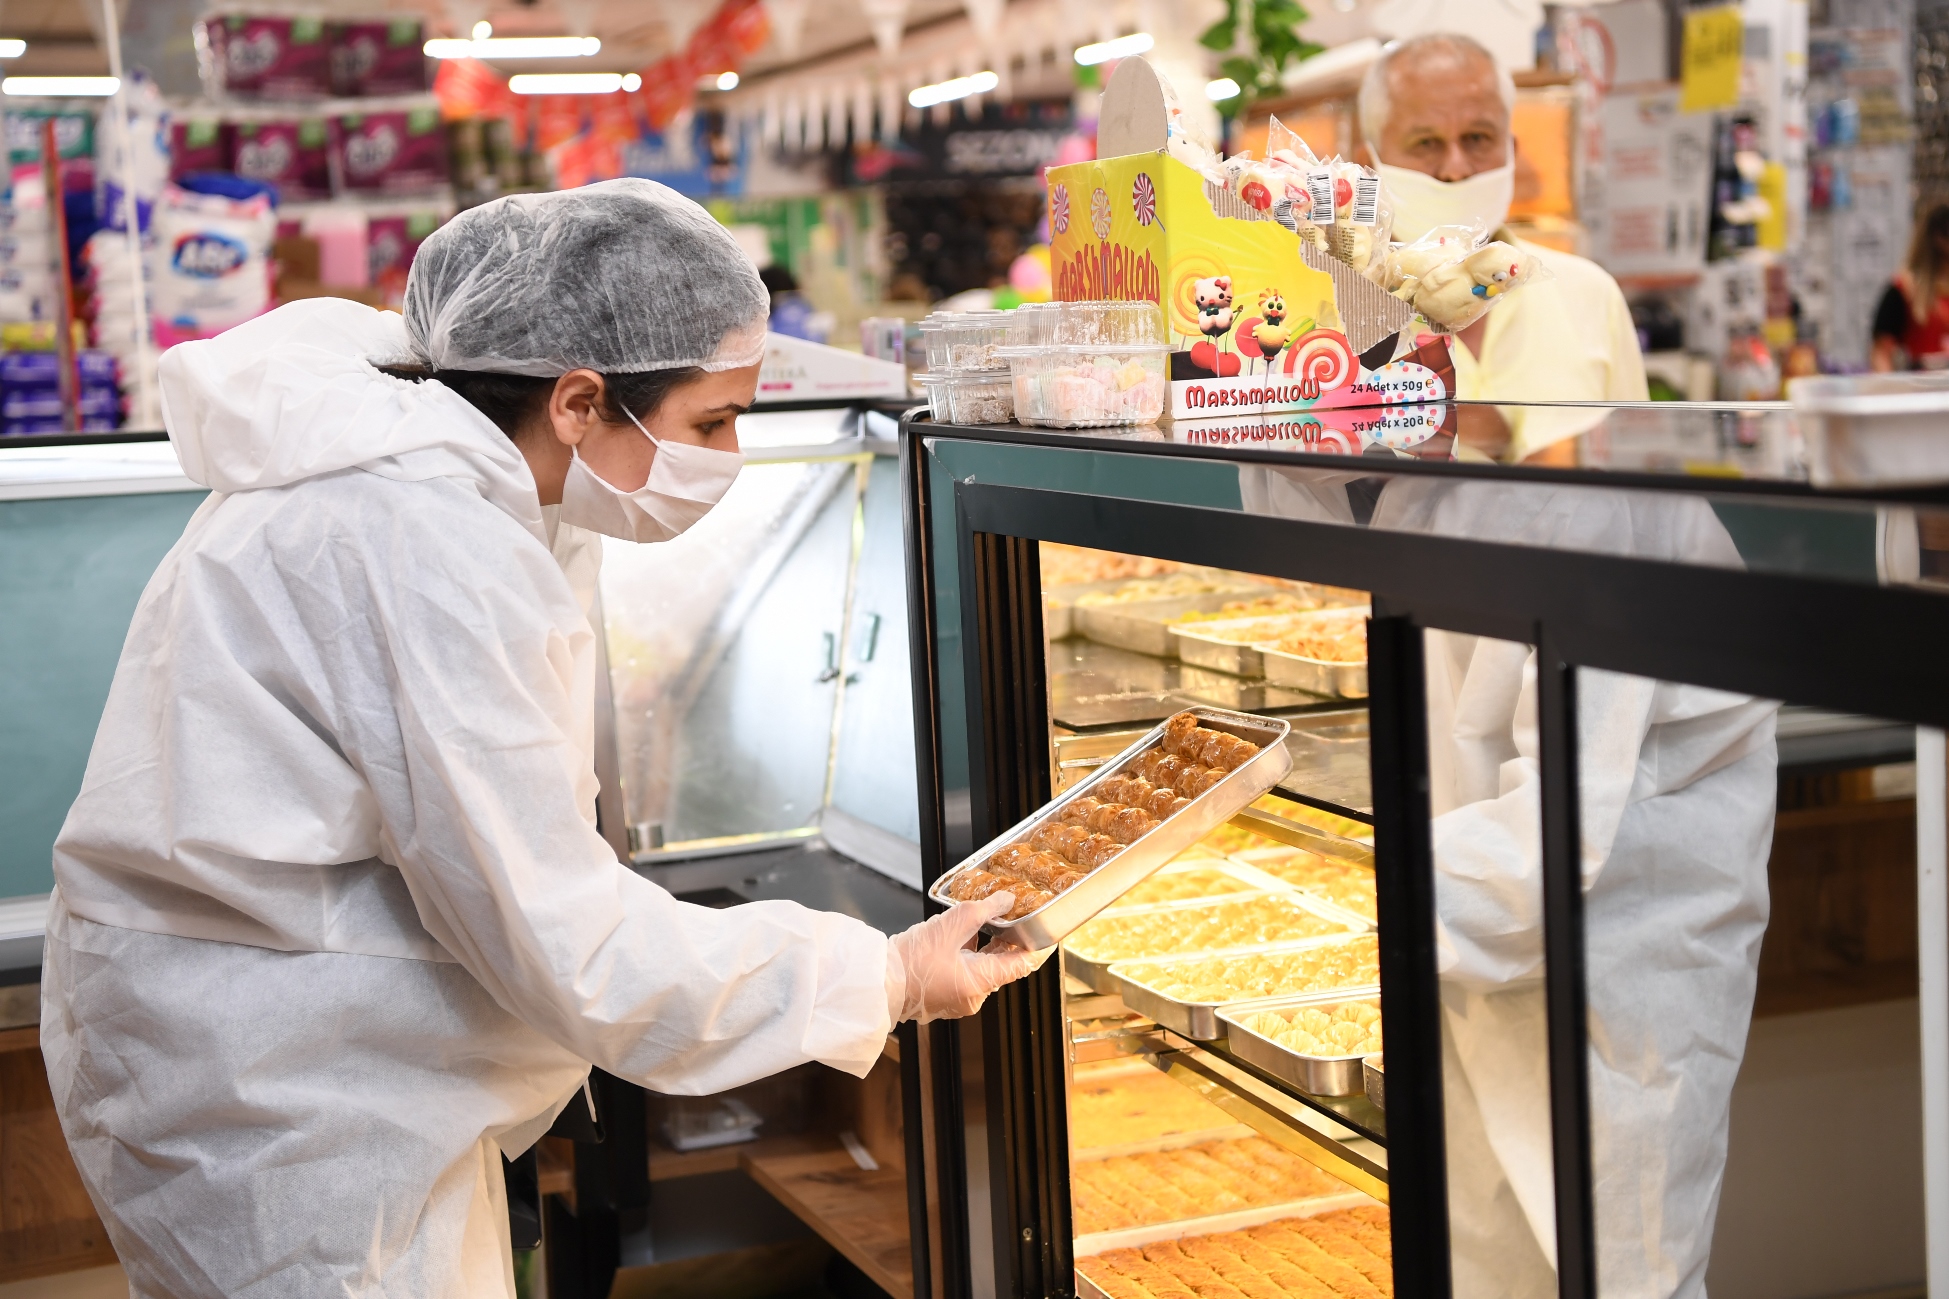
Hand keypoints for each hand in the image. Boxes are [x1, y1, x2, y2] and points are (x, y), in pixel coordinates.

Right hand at [887, 893, 1037, 1023]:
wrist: (878, 981)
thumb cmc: (910, 959)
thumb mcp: (952, 924)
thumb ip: (984, 909)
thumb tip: (1006, 901)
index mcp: (980, 983)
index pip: (1022, 964)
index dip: (1037, 947)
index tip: (1047, 934)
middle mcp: (973, 998)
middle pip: (1002, 967)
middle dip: (1008, 942)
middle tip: (1013, 920)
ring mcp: (958, 1001)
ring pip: (982, 971)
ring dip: (986, 949)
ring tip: (986, 925)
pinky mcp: (943, 998)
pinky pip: (965, 977)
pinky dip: (968, 959)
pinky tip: (960, 941)